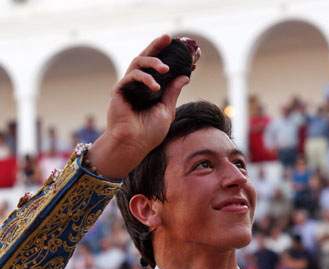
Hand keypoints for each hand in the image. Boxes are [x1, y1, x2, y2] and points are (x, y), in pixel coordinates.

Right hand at [87, 35, 189, 179]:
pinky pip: (131, 76)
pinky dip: (144, 78)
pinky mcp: (119, 90)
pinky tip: (155, 86)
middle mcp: (137, 85)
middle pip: (145, 58)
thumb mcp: (166, 110)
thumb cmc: (149, 133)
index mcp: (149, 90)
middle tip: (168, 38)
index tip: (178, 46)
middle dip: (156, 46)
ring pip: (137, 63)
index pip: (157, 68)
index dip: (166, 55)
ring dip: (152, 62)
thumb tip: (185, 76)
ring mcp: (127, 87)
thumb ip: (173, 92)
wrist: (133, 145)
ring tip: (165, 68)